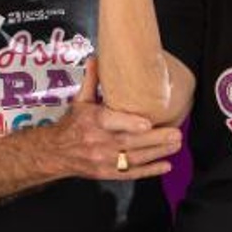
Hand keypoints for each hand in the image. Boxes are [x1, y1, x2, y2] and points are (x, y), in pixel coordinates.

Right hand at [48, 57, 181, 180]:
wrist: (56, 152)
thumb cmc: (73, 124)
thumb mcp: (79, 100)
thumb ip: (91, 80)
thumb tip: (96, 57)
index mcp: (92, 121)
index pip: (111, 122)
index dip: (129, 124)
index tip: (148, 123)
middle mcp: (98, 142)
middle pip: (129, 143)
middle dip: (155, 139)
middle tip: (176, 133)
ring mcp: (103, 160)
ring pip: (133, 158)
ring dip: (157, 153)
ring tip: (176, 145)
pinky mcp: (107, 173)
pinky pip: (131, 173)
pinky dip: (149, 171)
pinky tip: (166, 165)